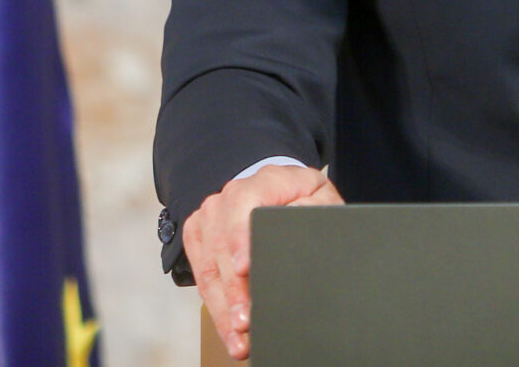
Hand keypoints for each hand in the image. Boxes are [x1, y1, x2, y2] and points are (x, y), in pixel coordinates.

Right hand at [185, 163, 342, 359]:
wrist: (279, 189)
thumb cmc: (302, 197)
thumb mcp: (319, 198)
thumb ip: (312, 211)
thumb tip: (299, 232)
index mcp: (262, 181)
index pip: (243, 205)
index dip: (241, 238)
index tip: (244, 269)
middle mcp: (228, 197)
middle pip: (223, 246)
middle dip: (234, 290)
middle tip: (245, 322)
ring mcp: (209, 216)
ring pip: (209, 267)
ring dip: (223, 307)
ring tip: (238, 337)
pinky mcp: (198, 236)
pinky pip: (200, 275)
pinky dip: (214, 305)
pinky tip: (228, 327)